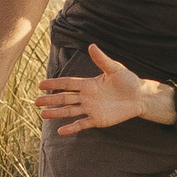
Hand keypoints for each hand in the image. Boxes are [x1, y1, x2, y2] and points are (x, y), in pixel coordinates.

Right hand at [38, 44, 162, 134]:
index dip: (54, 84)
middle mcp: (86, 97)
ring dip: (57, 113)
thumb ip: (102, 60)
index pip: (67, 83)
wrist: (140, 97)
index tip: (40, 85)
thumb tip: (92, 46)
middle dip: (50, 99)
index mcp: (88, 84)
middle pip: (65, 98)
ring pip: (70, 111)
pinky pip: (82, 123)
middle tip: (35, 101)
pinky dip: (72, 127)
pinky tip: (60, 131)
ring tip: (43, 115)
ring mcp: (91, 109)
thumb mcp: (115, 69)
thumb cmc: (128, 81)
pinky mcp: (98, 120)